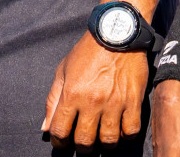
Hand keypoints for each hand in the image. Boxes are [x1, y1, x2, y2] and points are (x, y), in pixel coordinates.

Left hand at [43, 31, 149, 151]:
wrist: (116, 34)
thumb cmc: (87, 52)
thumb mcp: (63, 71)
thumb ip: (53, 100)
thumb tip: (46, 127)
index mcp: (72, 93)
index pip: (59, 131)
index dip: (58, 142)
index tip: (61, 141)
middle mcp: (92, 101)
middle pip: (84, 141)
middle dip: (81, 147)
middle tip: (83, 142)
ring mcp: (115, 103)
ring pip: (108, 141)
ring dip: (103, 144)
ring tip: (101, 138)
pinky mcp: (134, 101)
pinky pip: (131, 131)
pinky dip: (126, 136)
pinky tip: (120, 130)